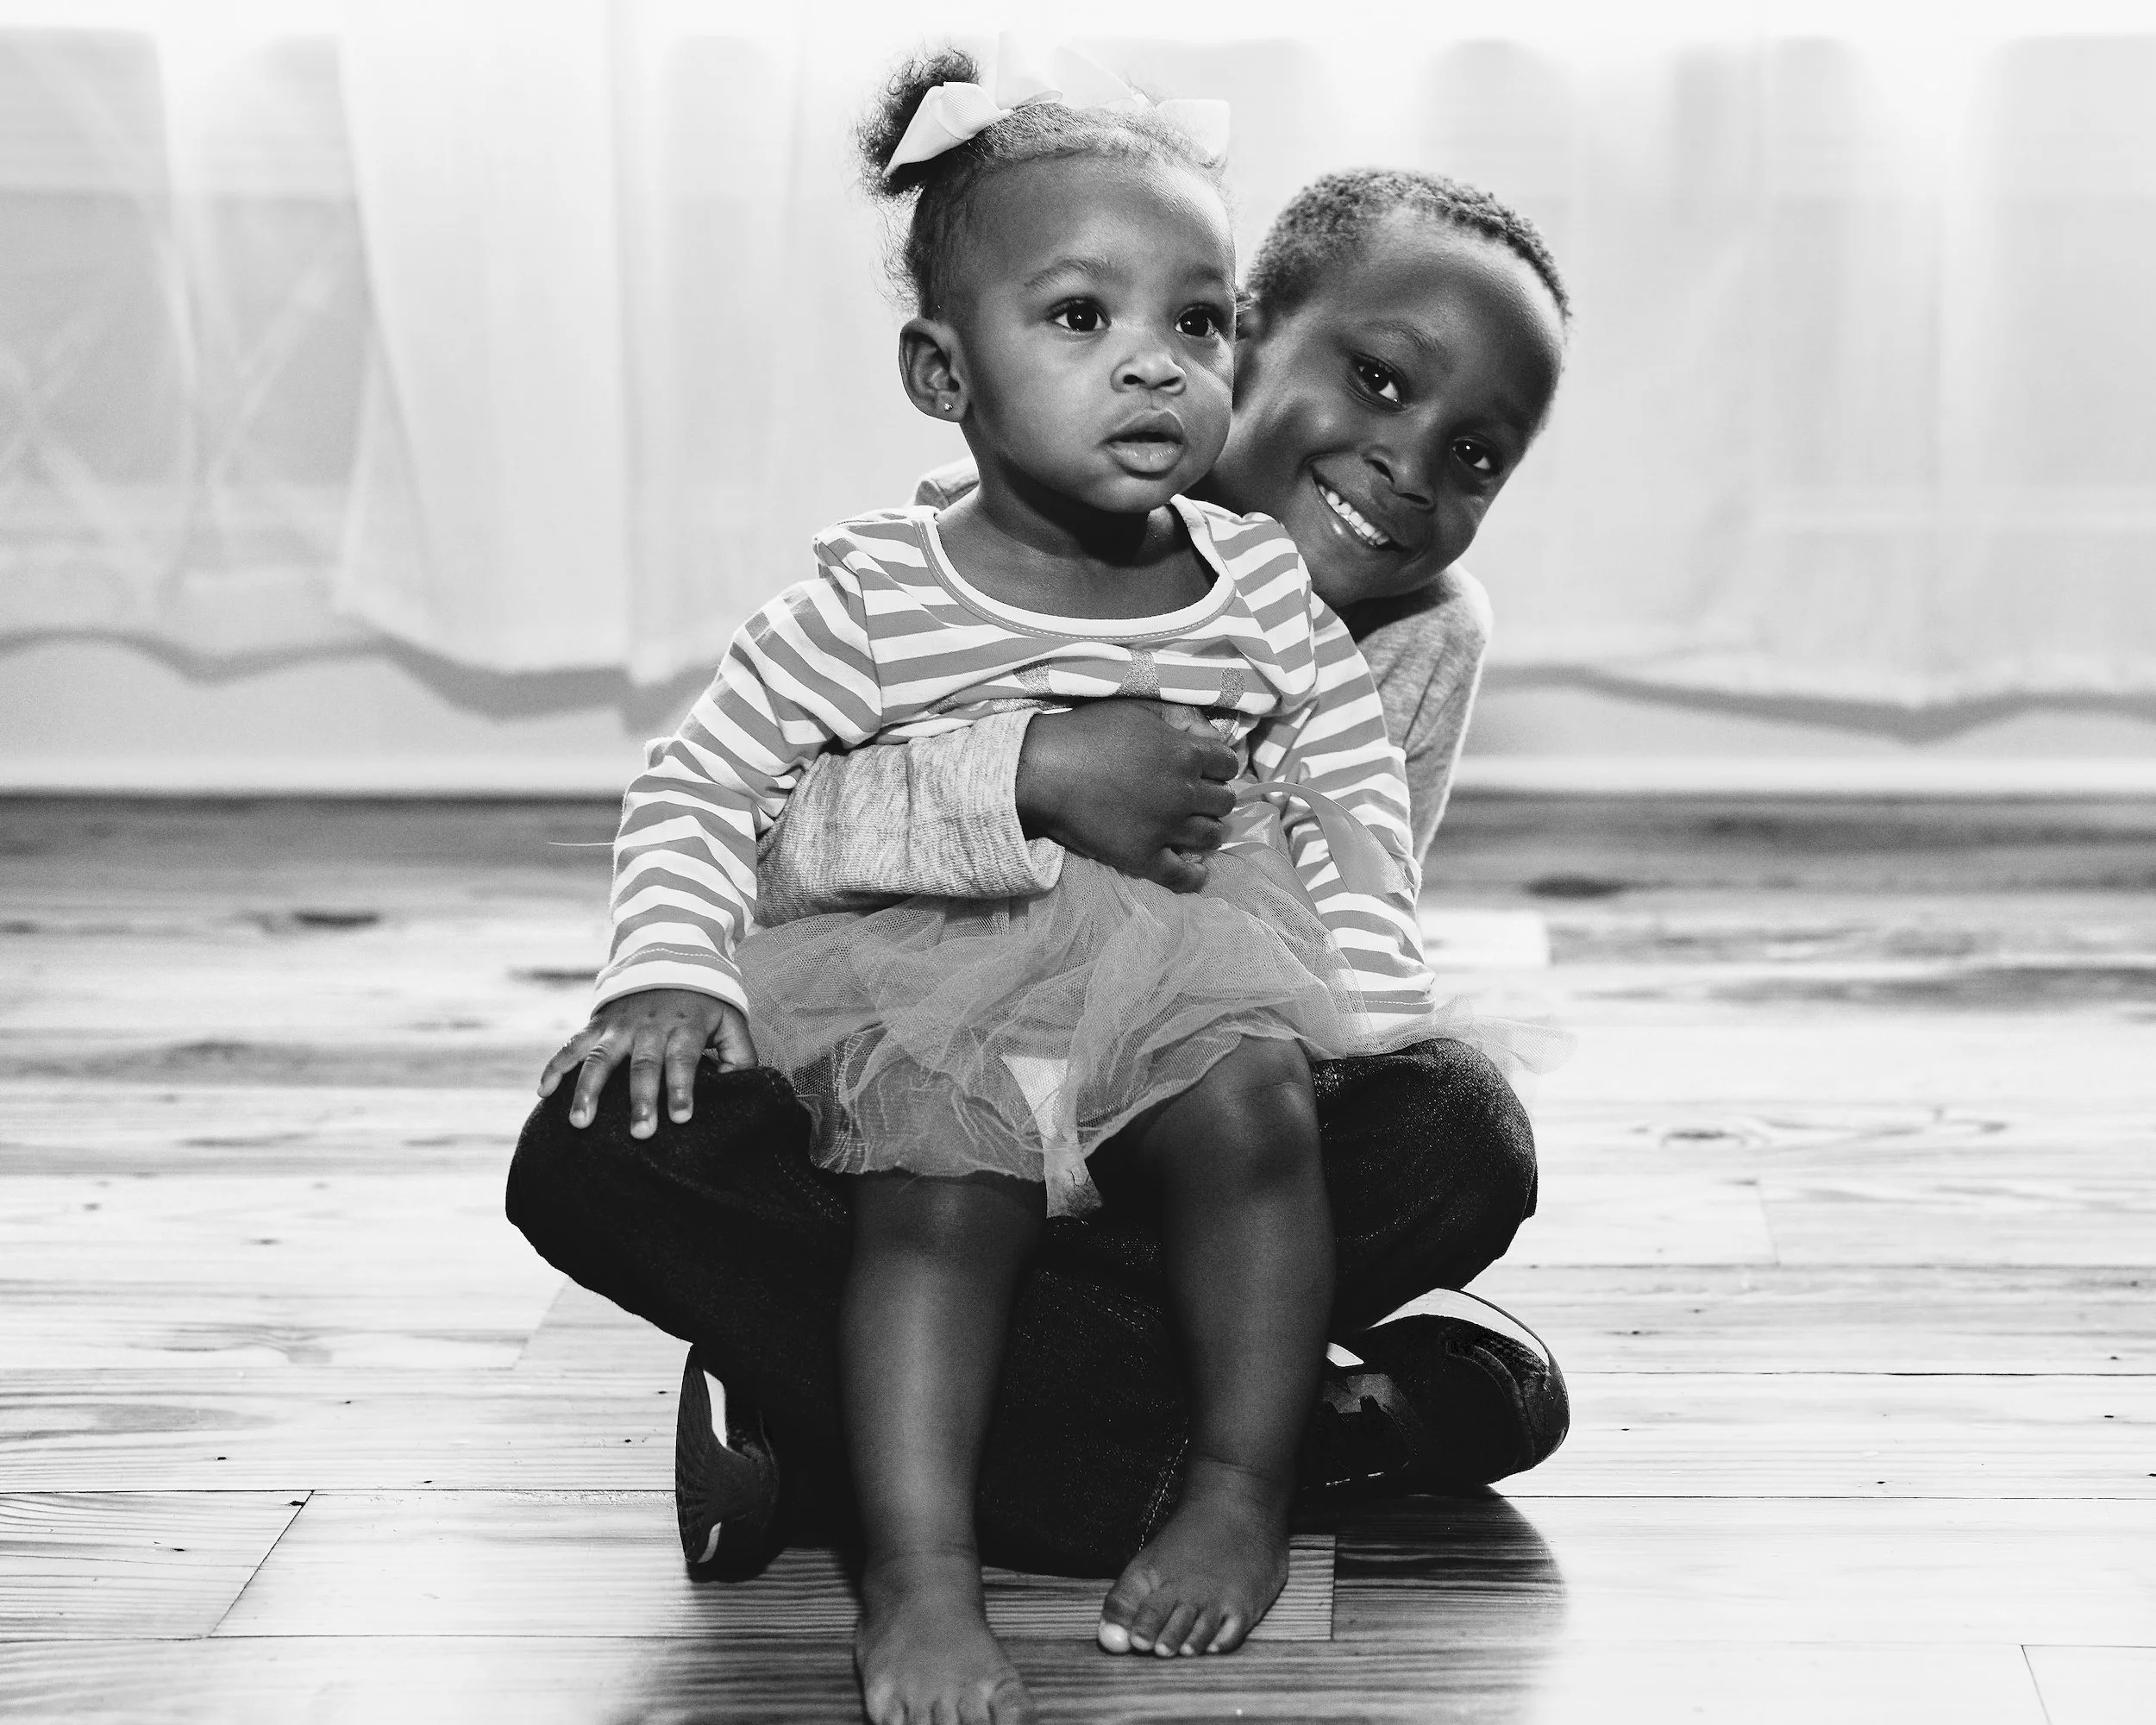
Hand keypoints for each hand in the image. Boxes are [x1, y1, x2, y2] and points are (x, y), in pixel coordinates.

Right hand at [537, 988, 755, 1137]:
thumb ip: (741, 1055)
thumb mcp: (731, 1021)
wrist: (671, 955)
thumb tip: (743, 1090)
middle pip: (643, 1065)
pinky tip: (542, 1093)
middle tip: (639, 1134)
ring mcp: (620, 1024)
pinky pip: (572, 1044)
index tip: (681, 1118)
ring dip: (588, 1090)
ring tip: (580, 1123)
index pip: (684, 1060)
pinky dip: (555, 1066)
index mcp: (686, 1027)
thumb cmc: (706, 1004)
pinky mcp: (598, 1023)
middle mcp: (650, 1026)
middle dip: (640, 1099)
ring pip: (600, 1057)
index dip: (682, 1088)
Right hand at [1015, 701, 1239, 892]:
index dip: (1219, 766)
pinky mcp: (1143, 857)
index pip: (1228, 765)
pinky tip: (1197, 871)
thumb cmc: (1087, 732)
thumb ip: (1181, 717)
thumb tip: (1213, 736)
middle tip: (1198, 800)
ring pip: (1211, 836)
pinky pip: (1181, 876)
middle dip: (1214, 799)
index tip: (1206, 770)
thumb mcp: (1139, 708)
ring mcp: (1166, 829)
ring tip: (1196, 831)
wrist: (1044, 770)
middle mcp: (1185, 793)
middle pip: (1224, 802)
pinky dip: (1195, 876)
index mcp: (1186, 754)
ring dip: (1209, 832)